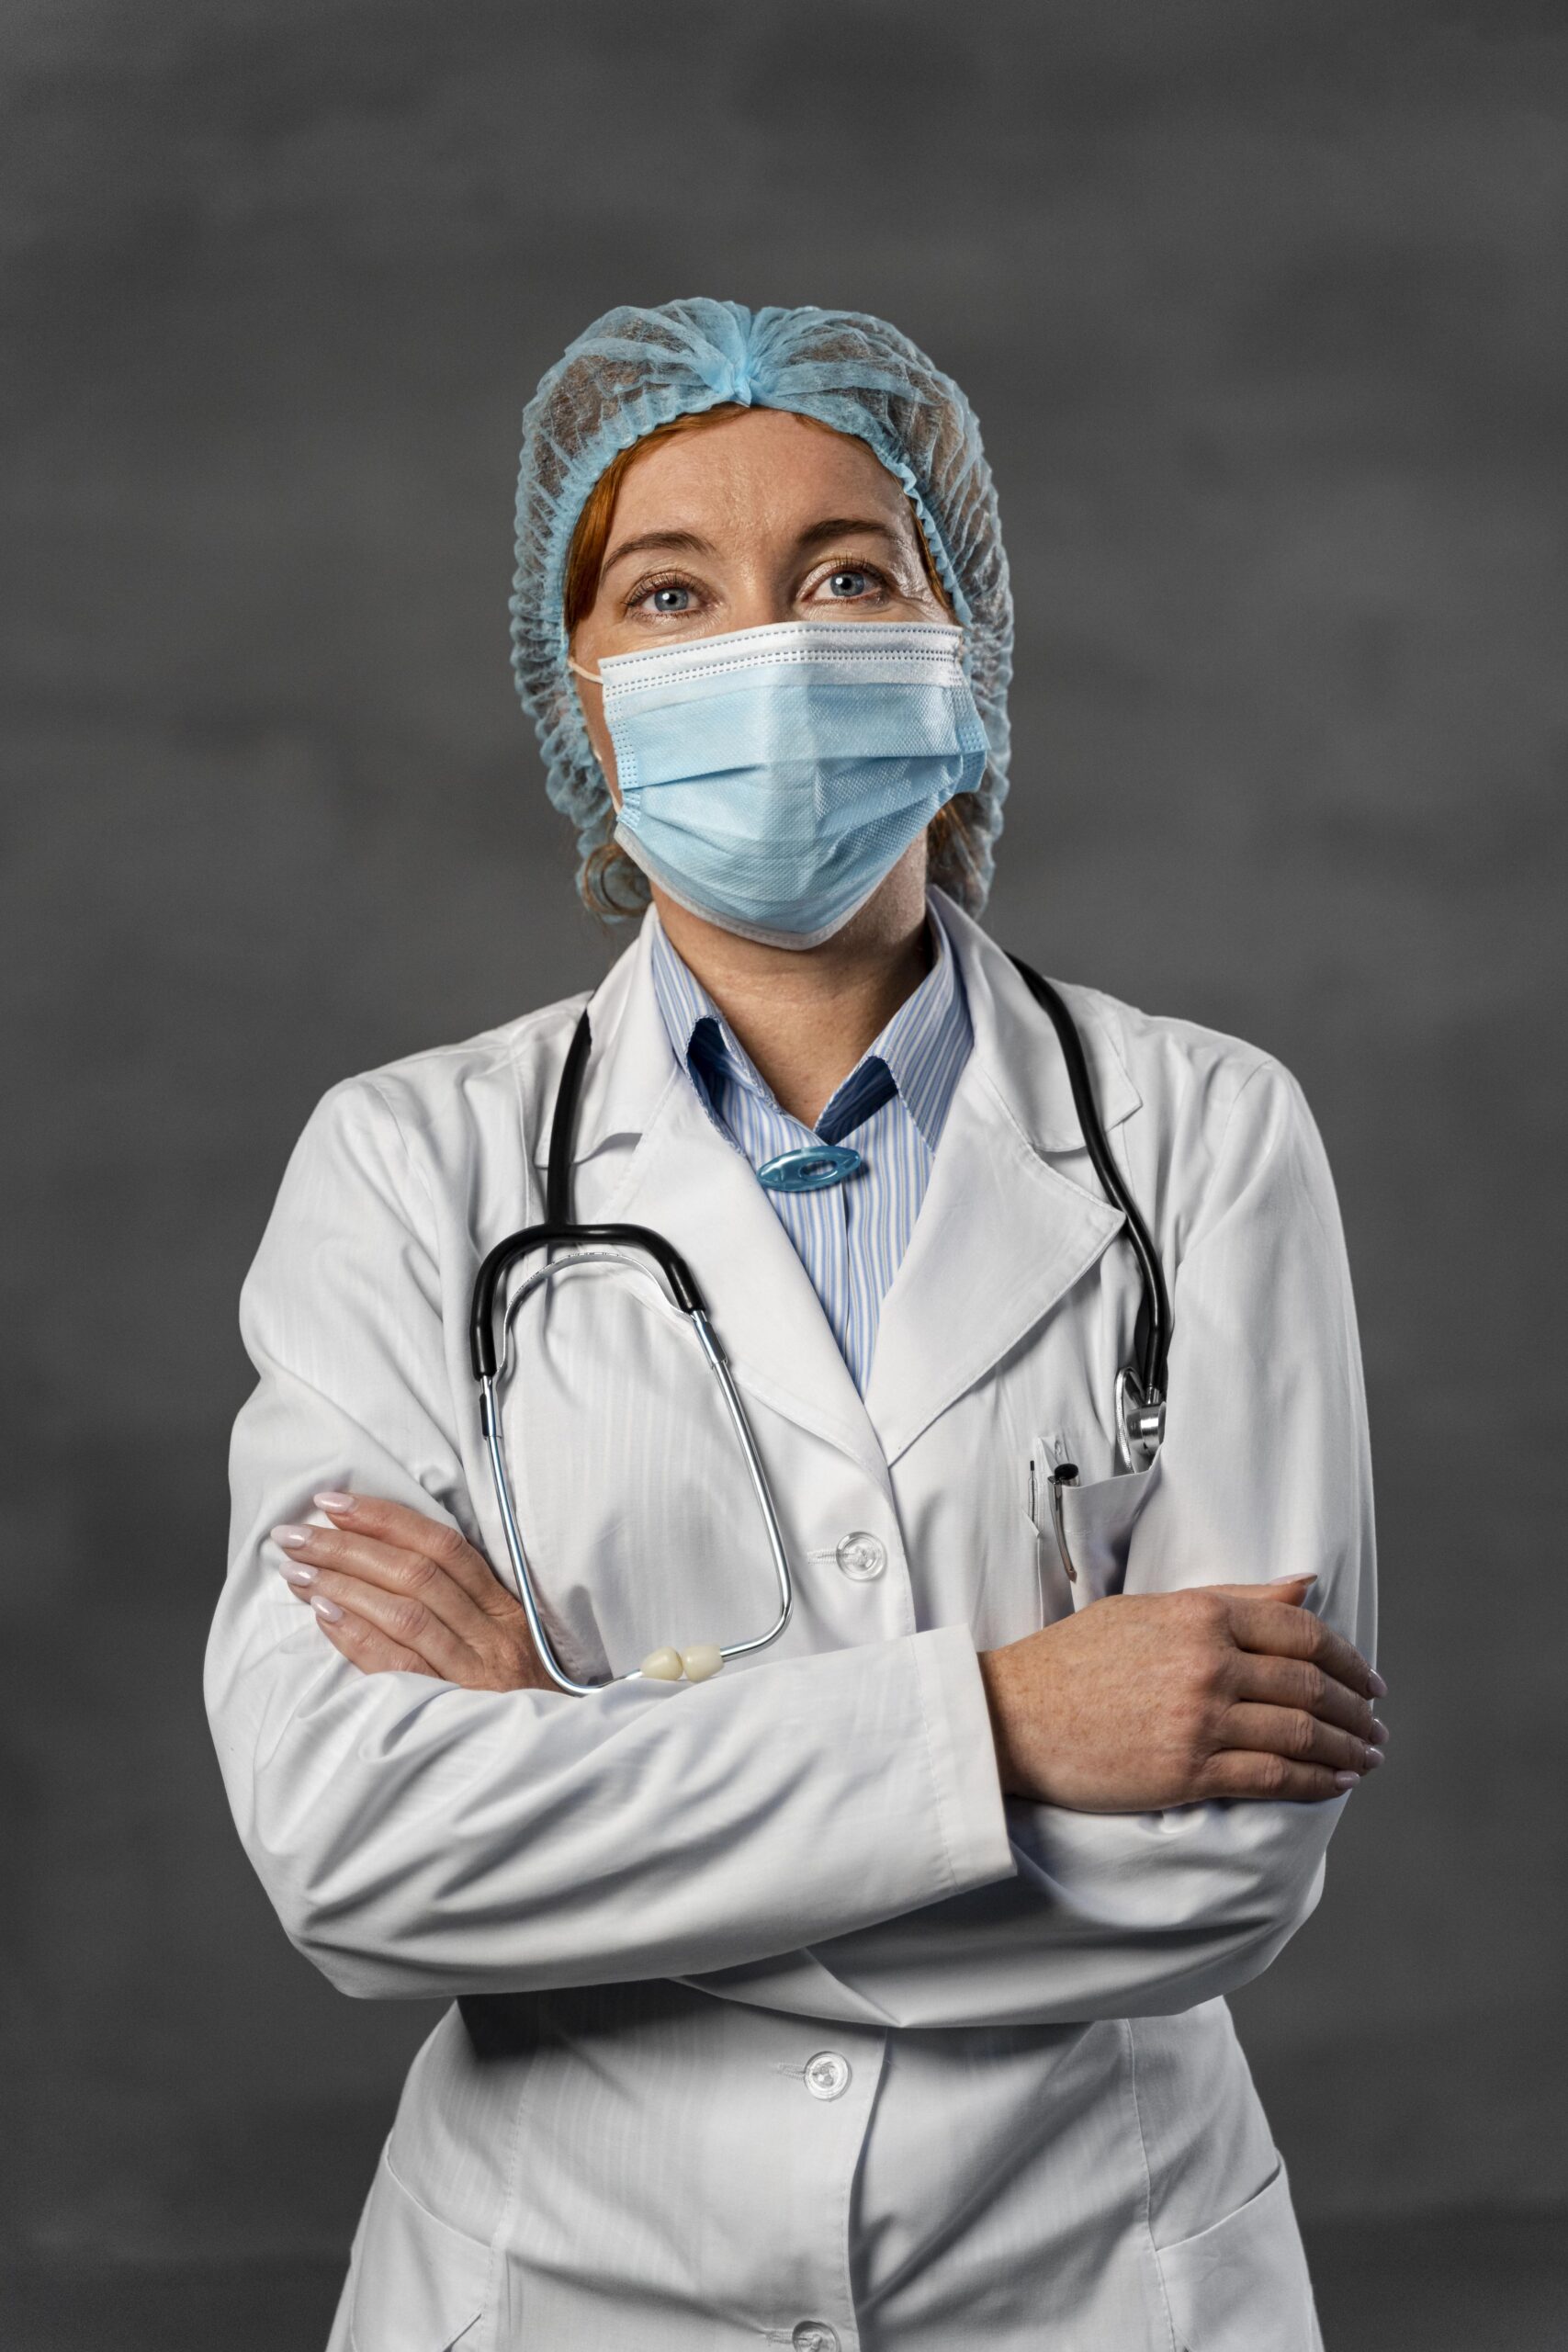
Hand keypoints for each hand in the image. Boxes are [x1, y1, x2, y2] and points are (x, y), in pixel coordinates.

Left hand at [269, 1493, 554, 1691]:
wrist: (561, 1764)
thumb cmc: (520, 1700)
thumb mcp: (507, 1644)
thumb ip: (462, 1606)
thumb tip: (382, 1561)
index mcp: (505, 1608)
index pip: (442, 1546)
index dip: (385, 1518)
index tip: (333, 1502)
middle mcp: (493, 1635)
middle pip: (415, 1574)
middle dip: (348, 1546)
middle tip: (295, 1535)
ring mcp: (476, 1674)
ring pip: (405, 1613)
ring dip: (343, 1585)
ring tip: (296, 1572)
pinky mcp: (456, 1712)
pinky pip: (400, 1667)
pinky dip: (359, 1636)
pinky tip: (322, 1616)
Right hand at [978, 1575, 1386, 1808]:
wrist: (1014, 1715)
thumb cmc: (1074, 1658)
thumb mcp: (1151, 1610)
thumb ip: (1233, 1600)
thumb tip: (1304, 1585)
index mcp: (1200, 1614)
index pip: (1302, 1633)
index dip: (1348, 1660)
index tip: (1368, 1680)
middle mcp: (1208, 1663)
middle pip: (1311, 1686)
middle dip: (1357, 1711)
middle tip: (1376, 1725)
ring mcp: (1200, 1720)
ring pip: (1301, 1735)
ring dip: (1347, 1749)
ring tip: (1367, 1757)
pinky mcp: (1188, 1772)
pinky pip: (1272, 1778)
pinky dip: (1316, 1782)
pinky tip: (1335, 1783)